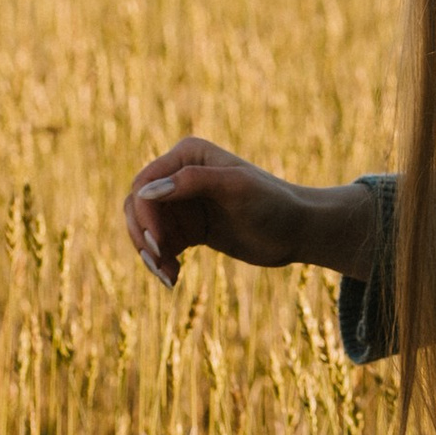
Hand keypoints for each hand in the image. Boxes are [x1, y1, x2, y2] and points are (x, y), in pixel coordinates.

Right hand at [122, 140, 374, 288]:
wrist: (298, 231)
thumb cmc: (273, 202)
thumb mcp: (237, 187)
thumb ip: (193, 182)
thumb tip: (146, 191)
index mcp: (187, 155)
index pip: (145, 183)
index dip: (144, 214)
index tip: (156, 243)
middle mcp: (180, 176)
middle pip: (137, 206)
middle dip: (143, 236)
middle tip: (158, 263)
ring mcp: (183, 204)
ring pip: (144, 228)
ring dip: (149, 254)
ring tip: (168, 276)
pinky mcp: (189, 229)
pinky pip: (160, 246)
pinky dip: (161, 262)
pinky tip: (174, 279)